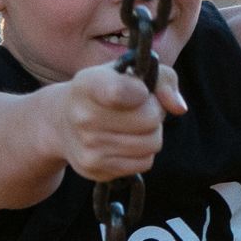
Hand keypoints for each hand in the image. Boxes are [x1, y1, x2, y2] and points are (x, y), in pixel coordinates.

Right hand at [59, 59, 182, 181]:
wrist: (62, 123)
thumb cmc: (105, 90)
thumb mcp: (129, 72)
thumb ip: (163, 79)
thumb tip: (178, 107)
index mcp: (88, 84)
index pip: (121, 92)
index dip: (142, 91)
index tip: (139, 90)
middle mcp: (83, 116)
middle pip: (150, 119)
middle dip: (154, 112)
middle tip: (141, 108)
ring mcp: (87, 146)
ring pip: (151, 144)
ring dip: (152, 133)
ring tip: (135, 125)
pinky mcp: (95, 169)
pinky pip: (143, 163)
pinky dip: (143, 153)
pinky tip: (127, 142)